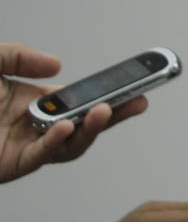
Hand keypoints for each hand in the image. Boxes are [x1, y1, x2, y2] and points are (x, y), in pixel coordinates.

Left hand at [0, 42, 147, 182]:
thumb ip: (19, 56)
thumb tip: (58, 65)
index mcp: (32, 102)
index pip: (79, 100)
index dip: (105, 93)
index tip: (134, 81)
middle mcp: (35, 126)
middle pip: (86, 123)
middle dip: (116, 113)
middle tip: (140, 100)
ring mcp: (25, 146)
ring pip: (71, 144)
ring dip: (90, 129)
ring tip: (104, 111)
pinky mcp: (12, 164)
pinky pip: (41, 155)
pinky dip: (56, 142)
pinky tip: (66, 126)